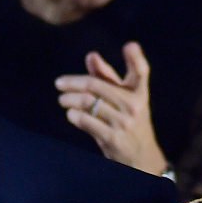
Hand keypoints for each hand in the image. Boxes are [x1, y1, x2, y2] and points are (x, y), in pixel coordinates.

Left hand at [55, 42, 169, 175]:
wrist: (141, 157)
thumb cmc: (130, 120)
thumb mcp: (124, 98)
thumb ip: (107, 77)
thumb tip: (91, 56)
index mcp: (139, 92)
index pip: (142, 72)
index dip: (136, 58)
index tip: (129, 46)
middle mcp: (134, 105)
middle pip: (96, 85)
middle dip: (73, 82)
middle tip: (59, 83)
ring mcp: (123, 122)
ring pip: (88, 102)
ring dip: (69, 99)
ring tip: (62, 99)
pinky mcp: (113, 138)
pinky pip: (87, 121)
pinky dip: (74, 115)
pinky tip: (71, 114)